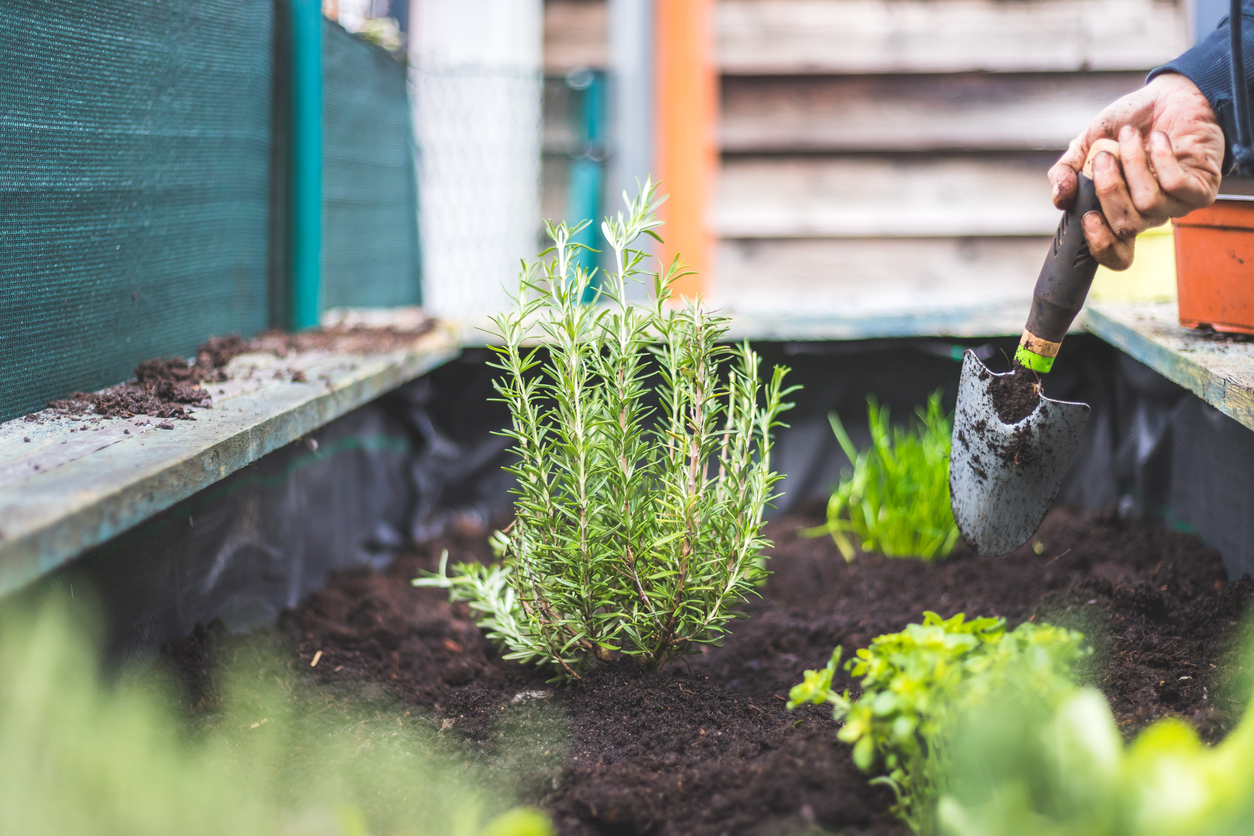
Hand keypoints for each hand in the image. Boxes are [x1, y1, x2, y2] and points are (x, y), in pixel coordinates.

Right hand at [1047, 72, 1224, 269]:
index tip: (1087, 218)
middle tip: (1103, 156)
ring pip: (1147, 204)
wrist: (1172, 95)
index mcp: (1121, 212)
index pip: (1116, 254)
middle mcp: (1149, 215)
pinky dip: (1161, 159)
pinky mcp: (1202, 189)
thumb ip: (1065, 172)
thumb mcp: (1086, 144)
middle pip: (1124, 226)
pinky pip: (1175, 186)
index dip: (1101, 246)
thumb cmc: (1130, 123)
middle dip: (1108, 190)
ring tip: (1129, 136)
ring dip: (1133, 165)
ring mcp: (1176, 205)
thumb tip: (1059, 199)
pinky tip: (1158, 139)